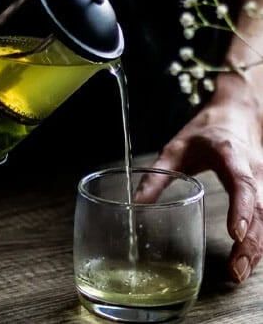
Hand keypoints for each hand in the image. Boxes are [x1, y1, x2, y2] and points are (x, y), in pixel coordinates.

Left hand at [135, 69, 262, 282]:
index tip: (235, 233)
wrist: (237, 114)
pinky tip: (246, 257)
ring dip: (257, 247)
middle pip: (262, 209)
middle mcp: (253, 169)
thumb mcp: (175, 149)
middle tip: (234, 270)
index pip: (243, 183)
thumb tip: (136, 206)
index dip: (242, 208)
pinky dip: (258, 239)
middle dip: (250, 242)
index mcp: (230, 154)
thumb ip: (156, 176)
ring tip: (238, 271)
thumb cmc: (206, 131)